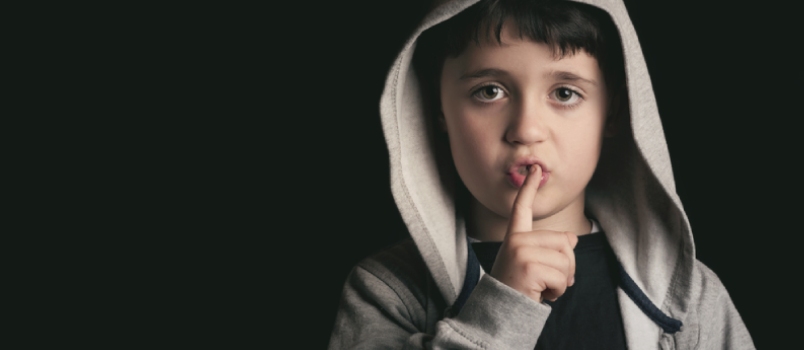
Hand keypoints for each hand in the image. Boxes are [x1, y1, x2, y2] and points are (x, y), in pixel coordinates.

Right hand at [489, 165, 577, 302]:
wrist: (501, 312)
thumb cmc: (519, 288)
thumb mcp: (534, 265)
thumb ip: (551, 249)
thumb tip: (572, 238)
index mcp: (515, 237)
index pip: (522, 208)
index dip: (529, 187)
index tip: (535, 168)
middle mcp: (516, 240)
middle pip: (564, 242)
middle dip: (567, 266)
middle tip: (550, 280)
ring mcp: (521, 252)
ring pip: (566, 260)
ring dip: (563, 281)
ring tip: (545, 288)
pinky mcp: (528, 267)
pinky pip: (562, 276)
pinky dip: (559, 291)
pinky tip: (543, 295)